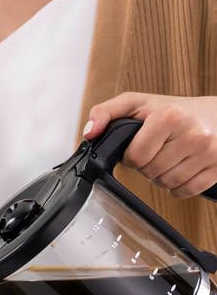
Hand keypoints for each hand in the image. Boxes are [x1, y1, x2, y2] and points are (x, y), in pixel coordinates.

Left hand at [83, 93, 216, 197]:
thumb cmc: (175, 110)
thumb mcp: (137, 103)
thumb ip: (106, 112)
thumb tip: (89, 133)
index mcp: (169, 116)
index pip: (135, 157)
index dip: (132, 155)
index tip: (140, 145)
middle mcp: (192, 134)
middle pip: (150, 172)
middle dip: (148, 165)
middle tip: (157, 150)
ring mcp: (208, 152)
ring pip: (167, 184)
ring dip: (162, 176)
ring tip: (170, 157)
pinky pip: (185, 191)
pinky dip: (179, 186)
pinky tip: (182, 167)